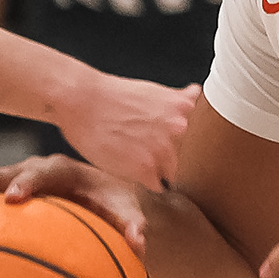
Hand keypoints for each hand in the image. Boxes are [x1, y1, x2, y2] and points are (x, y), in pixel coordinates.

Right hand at [0, 150, 145, 249]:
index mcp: (60, 171)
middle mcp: (30, 172)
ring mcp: (11, 183)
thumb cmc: (117, 203)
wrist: (104, 194)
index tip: (15, 198)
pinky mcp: (1, 199)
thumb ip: (132, 224)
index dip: (26, 182)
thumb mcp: (127, 210)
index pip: (40, 172)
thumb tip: (139, 243)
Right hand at [57, 75, 193, 193]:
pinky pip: (156, 186)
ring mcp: (164, 151)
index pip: (197, 139)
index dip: (183, 143)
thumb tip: (196, 94)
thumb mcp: (154, 90)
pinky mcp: (146, 170)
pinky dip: (145, 181)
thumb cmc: (112, 95)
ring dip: (158, 170)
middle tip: (146, 147)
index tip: (171, 143)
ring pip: (171, 173)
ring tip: (135, 155)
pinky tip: (130, 166)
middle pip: (186, 157)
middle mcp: (179, 130)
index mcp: (183, 109)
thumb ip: (178, 100)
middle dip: (171, 156)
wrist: (81, 101)